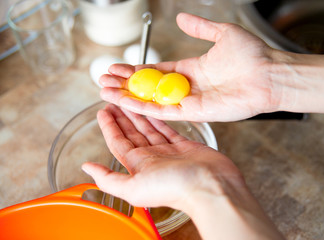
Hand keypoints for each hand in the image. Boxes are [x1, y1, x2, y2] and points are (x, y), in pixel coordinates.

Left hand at [81, 104, 284, 239]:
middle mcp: (151, 158)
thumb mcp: (134, 187)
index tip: (103, 110)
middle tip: (115, 99)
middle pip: (132, 133)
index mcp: (138, 166)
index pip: (118, 142)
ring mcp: (168, 151)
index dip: (109, 127)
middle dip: (122, 117)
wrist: (210, 187)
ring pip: (149, 129)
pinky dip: (160, 119)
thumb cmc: (174, 188)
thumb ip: (108, 179)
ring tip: (131, 99)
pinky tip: (153, 110)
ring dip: (139, 114)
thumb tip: (86, 167)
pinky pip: (168, 128)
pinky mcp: (185, 146)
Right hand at [99, 13, 278, 121]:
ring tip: (105, 91)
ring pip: (151, 101)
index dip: (136, 70)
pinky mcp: (194, 113)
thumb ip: (200, 27)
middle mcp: (187, 87)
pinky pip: (164, 111)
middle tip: (104, 79)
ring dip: (128, 96)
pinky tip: (124, 101)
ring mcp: (189, 101)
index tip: (118, 67)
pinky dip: (142, 107)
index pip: (157, 71)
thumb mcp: (221, 34)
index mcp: (191, 70)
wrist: (269, 74)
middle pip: (149, 87)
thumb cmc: (251, 55)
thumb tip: (181, 17)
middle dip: (126, 83)